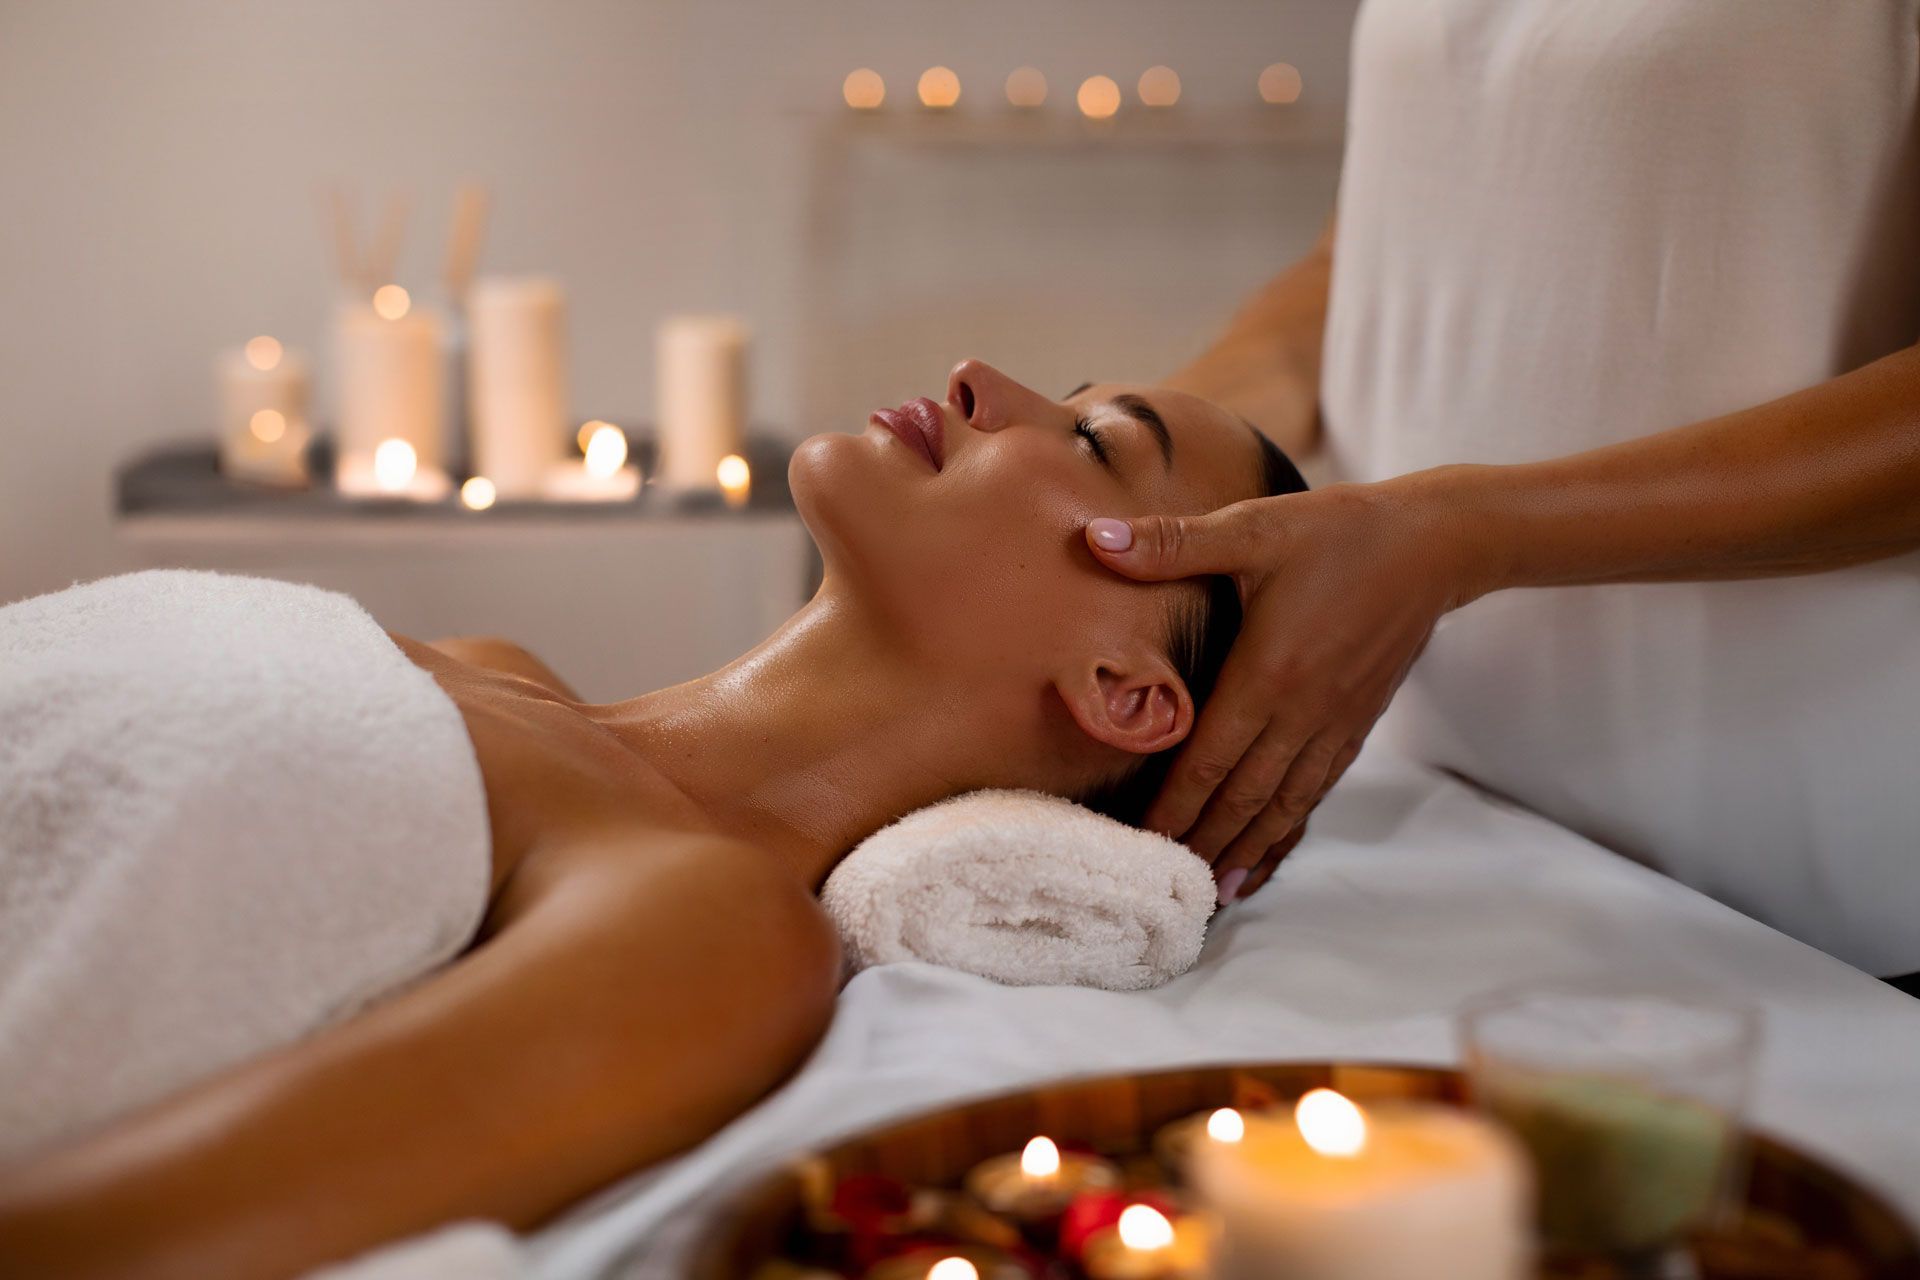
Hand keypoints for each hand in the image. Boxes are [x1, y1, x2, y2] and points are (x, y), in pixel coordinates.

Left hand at [1084, 478, 1491, 902]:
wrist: (1435, 545)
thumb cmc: (1340, 532)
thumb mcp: (1254, 526)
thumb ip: (1173, 543)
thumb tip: (1094, 538)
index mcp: (1268, 673)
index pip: (1209, 758)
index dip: (1173, 806)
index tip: (1140, 844)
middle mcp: (1301, 712)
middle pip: (1243, 797)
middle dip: (1202, 843)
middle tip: (1165, 888)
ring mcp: (1333, 723)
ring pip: (1282, 804)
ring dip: (1246, 848)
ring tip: (1215, 892)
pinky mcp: (1355, 723)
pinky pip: (1316, 790)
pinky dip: (1288, 827)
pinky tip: (1270, 848)